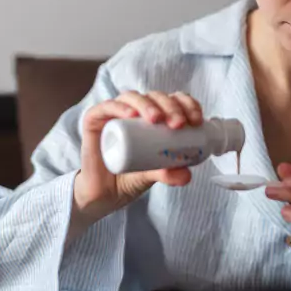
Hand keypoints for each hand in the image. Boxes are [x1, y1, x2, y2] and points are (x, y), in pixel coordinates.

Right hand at [73, 90, 203, 224]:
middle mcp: (134, 111)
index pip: (173, 101)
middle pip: (155, 97)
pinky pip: (107, 107)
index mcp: (153, 118)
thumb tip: (187, 176)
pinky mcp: (95, 120)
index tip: (195, 121)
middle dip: (170, 106)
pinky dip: (120, 107)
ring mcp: (114, 113)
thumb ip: (168, 174)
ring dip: (148, 104)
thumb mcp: (153, 175)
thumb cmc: (129, 177)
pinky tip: (131, 115)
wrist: (102, 194)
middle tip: (177, 124)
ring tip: (157, 119)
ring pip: (133, 97)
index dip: (186, 104)